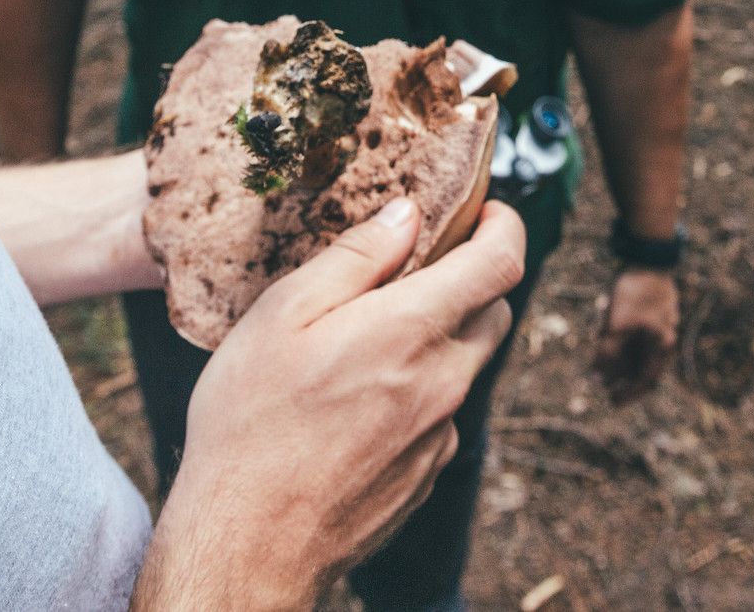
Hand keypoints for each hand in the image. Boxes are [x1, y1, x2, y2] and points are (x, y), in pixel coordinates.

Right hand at [135, 199, 525, 610]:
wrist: (249, 541)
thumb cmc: (251, 423)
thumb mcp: (282, 314)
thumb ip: (355, 257)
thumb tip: (406, 214)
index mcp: (412, 330)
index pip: (500, 262)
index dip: (504, 225)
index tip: (485, 212)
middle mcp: (443, 381)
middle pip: (494, 312)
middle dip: (470, 281)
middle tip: (418, 272)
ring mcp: (439, 434)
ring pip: (466, 366)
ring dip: (440, 340)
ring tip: (368, 343)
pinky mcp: (426, 473)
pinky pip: (441, 415)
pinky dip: (418, 393)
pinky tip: (358, 404)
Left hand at [593, 267, 678, 404]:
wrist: (648, 258)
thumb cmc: (635, 293)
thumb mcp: (617, 325)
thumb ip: (608, 353)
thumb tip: (596, 378)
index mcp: (660, 346)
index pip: (646, 380)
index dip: (629, 393)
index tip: (612, 402)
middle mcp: (664, 339)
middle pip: (645, 369)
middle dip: (625, 380)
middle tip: (606, 389)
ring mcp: (660, 326)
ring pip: (641, 353)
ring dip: (623, 363)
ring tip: (603, 366)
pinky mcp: (652, 314)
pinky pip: (639, 338)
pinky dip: (625, 346)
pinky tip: (609, 342)